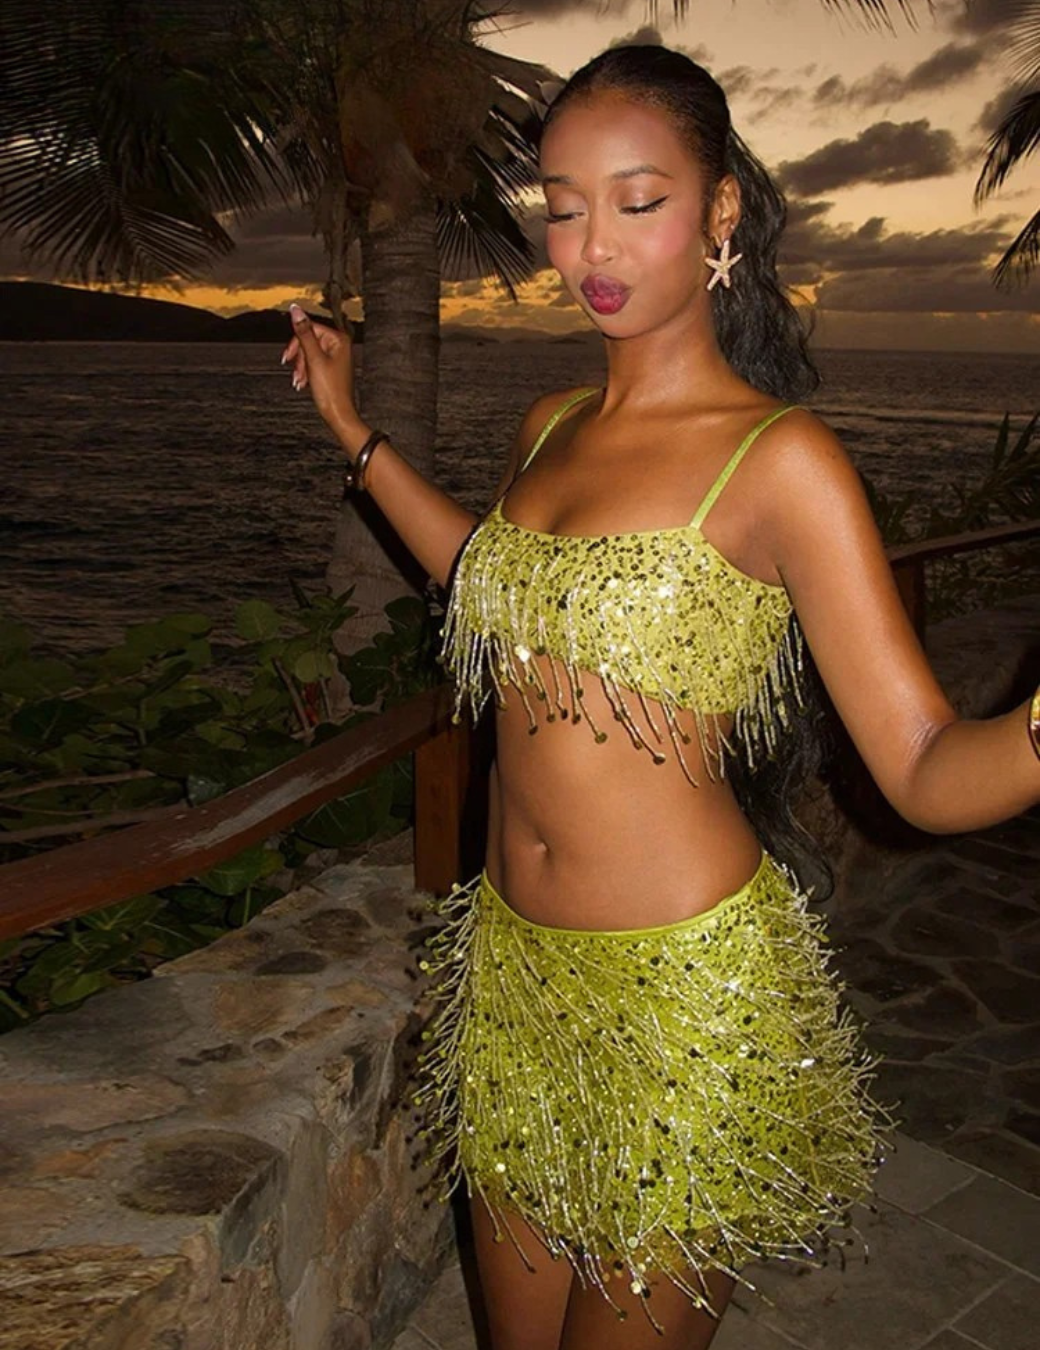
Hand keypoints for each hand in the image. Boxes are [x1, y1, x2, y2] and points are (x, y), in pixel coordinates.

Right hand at [281, 304, 359, 437]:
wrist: (338, 414)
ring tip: (300, 382)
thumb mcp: (313, 359)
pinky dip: (306, 372)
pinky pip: (313, 363)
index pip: (310, 329)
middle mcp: (340, 345)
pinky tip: (303, 384)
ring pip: (308, 353)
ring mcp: (336, 357)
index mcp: (339, 339)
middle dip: (299, 358)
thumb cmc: (331, 390)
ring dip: (301, 367)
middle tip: (296, 373)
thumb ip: (303, 332)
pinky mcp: (331, 367)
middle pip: (308, 341)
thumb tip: (295, 309)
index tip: (288, 357)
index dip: (297, 343)